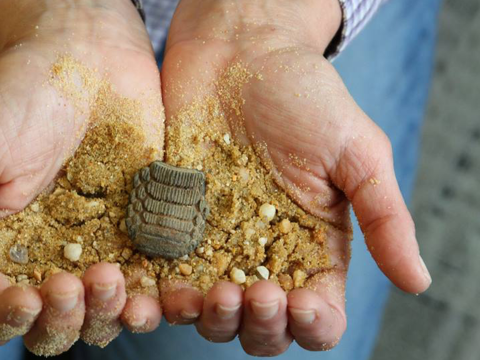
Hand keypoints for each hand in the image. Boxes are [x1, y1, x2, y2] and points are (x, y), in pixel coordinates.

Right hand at [0, 0, 164, 354]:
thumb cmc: (20, 98)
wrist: (88, 56)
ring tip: (113, 278)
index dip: (6, 319)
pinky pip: (153, 283)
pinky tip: (160, 292)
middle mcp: (48, 258)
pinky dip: (157, 299)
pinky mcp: (145, 232)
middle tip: (75, 282)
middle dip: (65, 319)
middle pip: (54, 324)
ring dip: (110, 314)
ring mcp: (100, 248)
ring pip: (105, 314)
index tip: (28, 298)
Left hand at [159, 0, 431, 354]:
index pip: (318, 315)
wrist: (236, 55)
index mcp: (313, 248)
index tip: (300, 303)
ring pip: (211, 315)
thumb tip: (418, 284)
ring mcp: (212, 245)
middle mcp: (262, 256)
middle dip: (258, 327)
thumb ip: (384, 217)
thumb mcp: (356, 151)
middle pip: (261, 328)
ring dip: (212, 320)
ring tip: (210, 294)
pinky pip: (164, 278)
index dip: (312, 325)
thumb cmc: (304, 96)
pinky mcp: (171, 227)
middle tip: (252, 294)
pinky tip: (167, 288)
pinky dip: (164, 297)